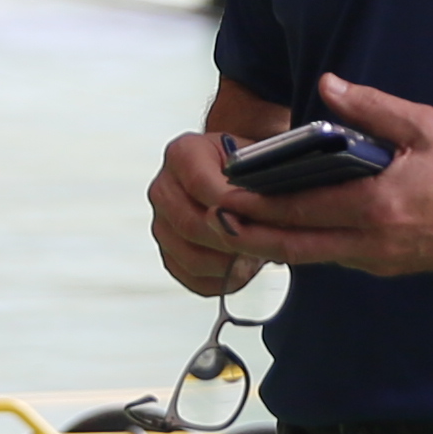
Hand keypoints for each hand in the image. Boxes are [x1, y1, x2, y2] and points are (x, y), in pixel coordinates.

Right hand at [147, 131, 274, 297]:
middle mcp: (164, 189)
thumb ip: (255, 179)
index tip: (260, 216)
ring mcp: (163, 225)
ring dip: (231, 263)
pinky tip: (246, 266)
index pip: (199, 184)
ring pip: (193, 258)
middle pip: (192, 225)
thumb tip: (267, 211)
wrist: (236, 177)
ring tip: (260, 255)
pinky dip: (224, 279)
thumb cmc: (247, 166)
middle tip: (270, 245)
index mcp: (183, 154)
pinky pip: (195, 278)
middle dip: (235, 239)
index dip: (230, 205)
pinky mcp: (170, 255)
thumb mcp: (255, 158)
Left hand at [172, 76, 432, 283]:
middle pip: (292, 246)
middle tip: (211, 219)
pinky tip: (281, 231)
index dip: (256, 206)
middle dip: (248, 235)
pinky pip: (330, 258)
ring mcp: (375, 261)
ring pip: (307, 258)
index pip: (299, 211)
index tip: (224, 194)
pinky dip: (300, 247)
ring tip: (233, 227)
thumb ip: (370, 106)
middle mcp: (369, 243)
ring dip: (269, 244)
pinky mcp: (382, 267)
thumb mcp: (422, 125)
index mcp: (375, 206)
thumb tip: (327, 84)